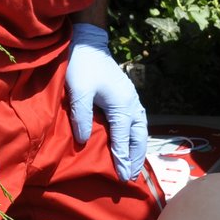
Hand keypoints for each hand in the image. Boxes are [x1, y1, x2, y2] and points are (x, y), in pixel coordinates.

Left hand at [65, 23, 147, 181]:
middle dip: (135, 157)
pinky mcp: (127, 95)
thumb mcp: (78, 91)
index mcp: (121, 104)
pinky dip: (136, 136)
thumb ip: (81, 116)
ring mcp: (131, 98)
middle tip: (130, 177)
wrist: (89, 43)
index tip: (122, 177)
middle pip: (138, 136)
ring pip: (141, 129)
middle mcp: (131, 103)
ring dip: (138, 148)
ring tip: (134, 165)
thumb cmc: (82, 65)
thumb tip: (83, 141)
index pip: (123, 138)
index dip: (121, 158)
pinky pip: (137, 121)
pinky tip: (132, 142)